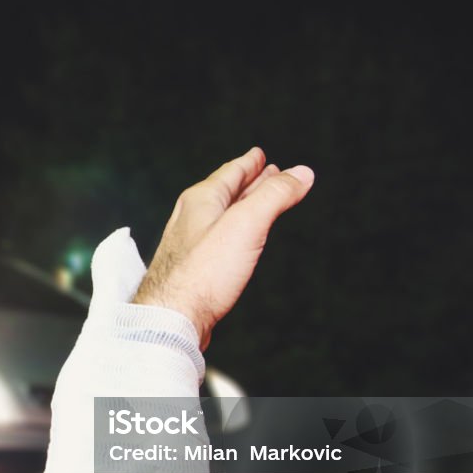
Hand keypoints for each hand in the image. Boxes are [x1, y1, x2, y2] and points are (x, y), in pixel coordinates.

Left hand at [133, 147, 313, 349]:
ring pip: (220, 216)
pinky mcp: (192, 268)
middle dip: (248, 182)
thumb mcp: (246, 224)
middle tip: (265, 173)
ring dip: (241, 206)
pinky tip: (237, 242)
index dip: (249, 163)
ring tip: (256, 202)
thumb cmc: (201, 274)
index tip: (259, 155)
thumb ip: (274, 196)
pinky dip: (233, 232)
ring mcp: (188, 244)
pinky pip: (216, 239)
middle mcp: (191, 218)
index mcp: (200, 200)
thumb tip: (301, 173)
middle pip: (225, 192)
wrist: (171, 317)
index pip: (230, 172)